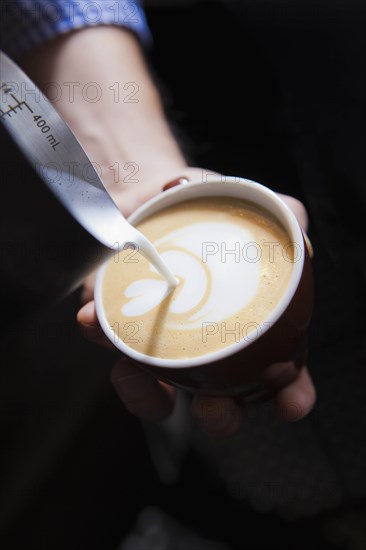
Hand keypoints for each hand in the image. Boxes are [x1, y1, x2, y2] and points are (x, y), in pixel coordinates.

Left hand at [77, 179, 315, 436]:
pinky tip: (94, 318)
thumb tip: (303, 239)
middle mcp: (202, 345)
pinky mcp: (115, 324)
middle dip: (219, 416)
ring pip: (154, 392)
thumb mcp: (249, 207)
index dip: (289, 395)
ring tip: (136, 373)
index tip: (292, 403)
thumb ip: (285, 219)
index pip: (275, 374)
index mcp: (243, 326)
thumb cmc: (205, 208)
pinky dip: (98, 334)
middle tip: (215, 406)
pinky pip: (105, 341)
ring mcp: (157, 341)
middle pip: (218, 401)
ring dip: (144, 395)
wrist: (151, 194)